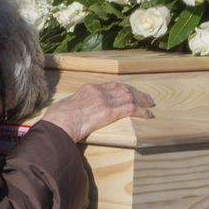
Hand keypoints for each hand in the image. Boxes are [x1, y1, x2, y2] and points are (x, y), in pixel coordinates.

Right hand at [37, 81, 153, 142]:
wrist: (59, 122)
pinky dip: (142, 111)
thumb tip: (73, 113)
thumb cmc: (57, 118)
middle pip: (123, 88)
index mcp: (88, 89)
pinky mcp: (110, 111)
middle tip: (146, 97)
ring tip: (150, 104)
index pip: (110, 86)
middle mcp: (99, 91)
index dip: (122, 89)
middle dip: (136, 93)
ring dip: (142, 100)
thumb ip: (76, 107)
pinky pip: (131, 109)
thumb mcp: (66, 106)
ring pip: (129, 96)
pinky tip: (148, 114)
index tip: (129, 92)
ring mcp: (105, 100)